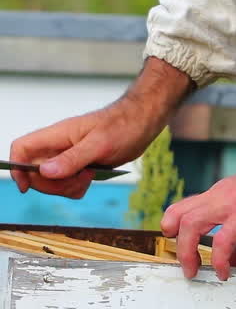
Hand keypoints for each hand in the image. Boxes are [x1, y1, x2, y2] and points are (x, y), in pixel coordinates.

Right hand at [10, 56, 191, 198]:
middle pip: (35, 172)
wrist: (145, 121)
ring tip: (89, 176)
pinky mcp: (80, 165)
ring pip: (52, 181)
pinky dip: (77, 188)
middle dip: (53, 184)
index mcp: (58, 134)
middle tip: (77, 178)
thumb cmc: (124, 124)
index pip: (22, 148)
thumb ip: (72, 158)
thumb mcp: (100, 144)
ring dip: (67, 187)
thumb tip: (44, 172)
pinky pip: (68, 184)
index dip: (18, 167)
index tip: (27, 186)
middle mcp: (59, 145)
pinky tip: (92, 178)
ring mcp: (69, 155)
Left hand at [161, 111, 235, 279]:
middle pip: (179, 215)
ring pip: (191, 224)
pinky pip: (224, 239)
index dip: (174, 228)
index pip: (185, 207)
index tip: (179, 249)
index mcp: (223, 193)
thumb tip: (235, 264)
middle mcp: (222, 194)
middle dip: (175, 244)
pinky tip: (224, 272)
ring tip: (194, 271)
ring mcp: (233, 202)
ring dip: (187, 252)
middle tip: (185, 267)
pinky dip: (219, 259)